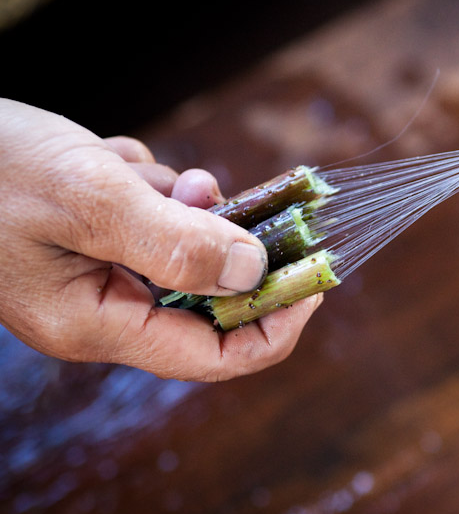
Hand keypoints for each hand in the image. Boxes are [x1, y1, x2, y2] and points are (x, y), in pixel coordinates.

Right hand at [0, 99, 323, 380]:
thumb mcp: (91, 201)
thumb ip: (178, 243)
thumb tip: (256, 273)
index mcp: (99, 323)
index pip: (215, 356)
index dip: (276, 323)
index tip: (316, 277)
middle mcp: (100, 308)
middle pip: (205, 295)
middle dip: (217, 239)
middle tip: (208, 190)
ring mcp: (91, 271)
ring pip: (179, 244)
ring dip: (174, 200)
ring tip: (122, 167)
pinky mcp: (87, 236)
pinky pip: (148, 214)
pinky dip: (143, 182)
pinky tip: (102, 157)